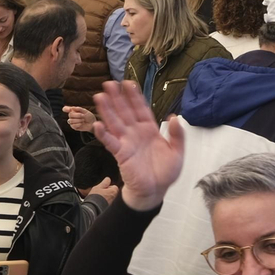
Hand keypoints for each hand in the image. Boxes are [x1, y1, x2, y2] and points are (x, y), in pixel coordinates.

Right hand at [64, 105, 97, 132]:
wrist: (92, 123)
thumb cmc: (89, 116)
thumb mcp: (85, 111)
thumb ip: (79, 109)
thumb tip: (72, 108)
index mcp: (73, 111)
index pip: (65, 109)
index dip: (66, 109)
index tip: (69, 109)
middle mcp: (71, 116)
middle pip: (70, 114)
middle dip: (77, 115)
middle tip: (83, 116)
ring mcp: (72, 122)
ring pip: (70, 120)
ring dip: (78, 120)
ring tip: (83, 120)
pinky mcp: (73, 127)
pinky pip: (73, 125)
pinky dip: (78, 124)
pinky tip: (81, 124)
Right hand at [92, 81, 184, 211]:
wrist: (155, 190)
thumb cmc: (165, 172)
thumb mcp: (177, 152)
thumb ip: (177, 135)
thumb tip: (174, 117)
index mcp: (150, 130)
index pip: (141, 109)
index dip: (135, 96)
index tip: (128, 83)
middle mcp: (136, 133)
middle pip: (124, 111)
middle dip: (117, 97)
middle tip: (109, 83)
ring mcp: (127, 142)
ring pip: (115, 122)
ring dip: (107, 110)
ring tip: (99, 97)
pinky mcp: (120, 154)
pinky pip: (110, 142)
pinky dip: (103, 134)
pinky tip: (97, 125)